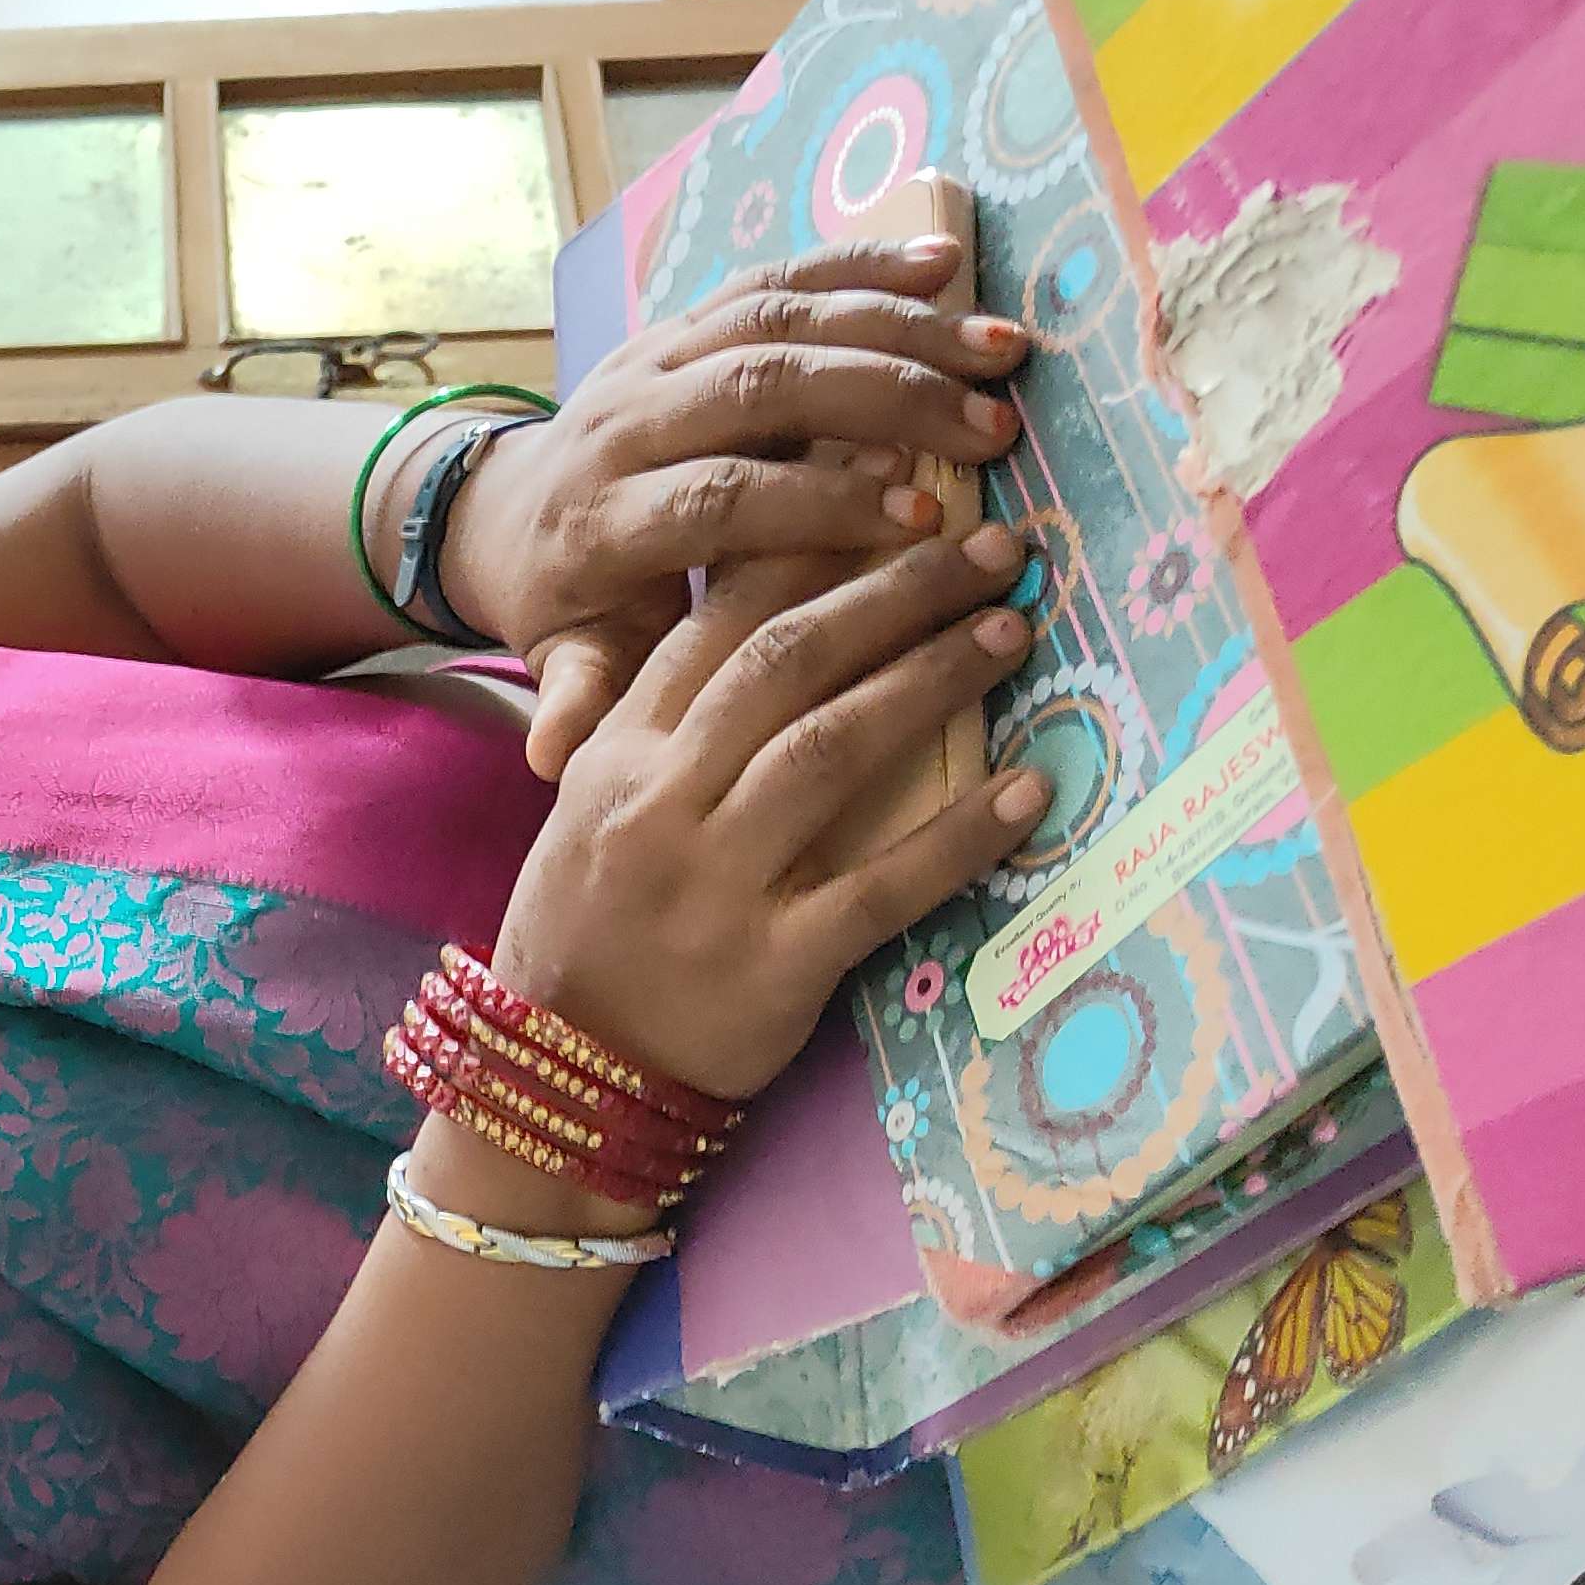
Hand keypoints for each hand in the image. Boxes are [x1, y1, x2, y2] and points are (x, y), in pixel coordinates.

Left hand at [435, 236, 1030, 777]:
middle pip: (759, 387)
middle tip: (990, 433)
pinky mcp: (681, 321)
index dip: (818, 502)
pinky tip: (948, 266)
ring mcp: (652, 360)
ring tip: (1000, 356)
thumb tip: (557, 760)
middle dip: (883, 402)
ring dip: (897, 328)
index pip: (716, 497)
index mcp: (601, 517)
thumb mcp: (568, 659)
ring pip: (777, 320)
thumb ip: (576, 693)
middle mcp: (622, 422)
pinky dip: (861, 265)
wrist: (506, 516)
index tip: (919, 523)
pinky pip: (774, 278)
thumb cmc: (567, 605)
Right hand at [489, 523, 1050, 1101]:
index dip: (814, 548)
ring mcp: (714, 886)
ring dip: (932, 678)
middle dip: (897, 592)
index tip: (898, 499)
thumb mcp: (591, 817)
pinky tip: (1026, 791)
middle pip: (788, 664)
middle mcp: (659, 805)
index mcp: (615, 758)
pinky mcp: (771, 966)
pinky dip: (958, 835)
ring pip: (833, 749)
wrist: (558, 1085)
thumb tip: (771, 630)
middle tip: (990, 551)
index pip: (718, 623)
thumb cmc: (584, 940)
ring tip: (1011, 631)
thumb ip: (662, 732)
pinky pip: (881, 887)